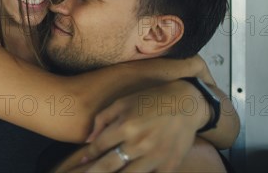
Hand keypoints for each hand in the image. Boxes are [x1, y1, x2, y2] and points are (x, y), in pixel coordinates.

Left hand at [79, 81, 206, 172]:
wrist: (185, 104)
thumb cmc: (150, 100)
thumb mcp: (123, 102)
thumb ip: (102, 119)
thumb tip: (89, 140)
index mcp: (125, 126)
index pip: (100, 146)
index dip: (89, 156)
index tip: (82, 162)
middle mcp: (139, 143)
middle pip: (109, 166)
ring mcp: (155, 157)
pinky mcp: (169, 166)